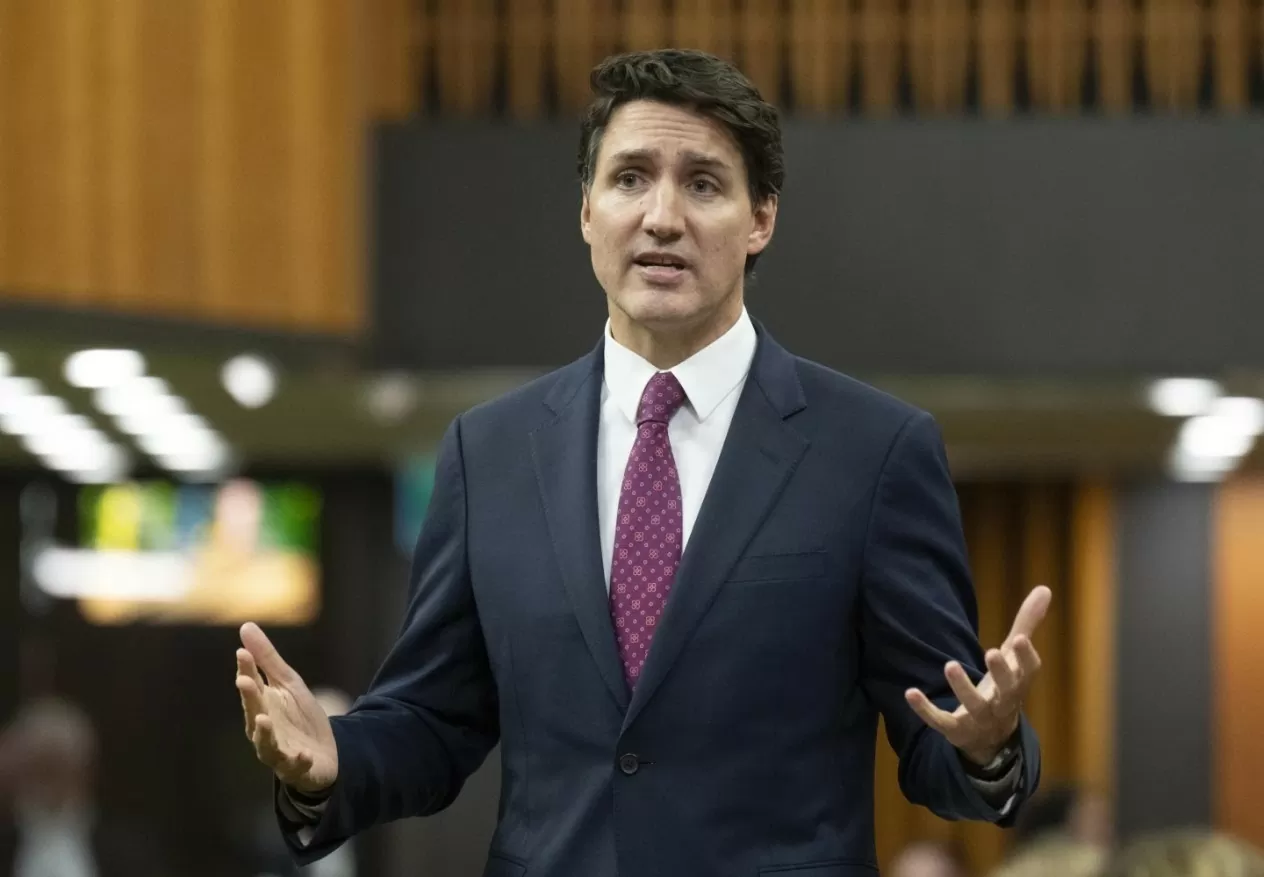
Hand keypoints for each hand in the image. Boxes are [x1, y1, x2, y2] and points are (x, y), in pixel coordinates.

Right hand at [236, 622, 338, 793]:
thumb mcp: (288, 684)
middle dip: (250, 697)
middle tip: (245, 681)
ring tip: (263, 719)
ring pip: (266, 743)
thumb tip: (245, 627)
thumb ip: (267, 660)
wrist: (324, 752)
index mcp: (262, 705)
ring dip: (264, 733)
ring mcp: (278, 749)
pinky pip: (295, 765)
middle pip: (254, 711)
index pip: (252, 684)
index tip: (242, 653)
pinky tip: (303, 754)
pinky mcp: (296, 766)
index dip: (247, 669)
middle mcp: (264, 728)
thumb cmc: (299, 717)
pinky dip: (297, 760)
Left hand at [904, 585, 1050, 765]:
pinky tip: (910, 692)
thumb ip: (1026, 624)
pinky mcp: (956, 730)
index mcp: (1018, 684)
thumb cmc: (1004, 687)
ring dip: (963, 687)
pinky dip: (925, 710)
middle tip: (992, 652)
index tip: (1019, 639)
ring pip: (974, 707)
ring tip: (949, 664)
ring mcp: (979, 719)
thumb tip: (1045, 588)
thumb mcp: (1014, 657)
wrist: (993, 738)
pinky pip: (941, 722)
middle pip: (1007, 691)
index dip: (1026, 657)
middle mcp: (1003, 704)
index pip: (1029, 672)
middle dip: (1000, 673)